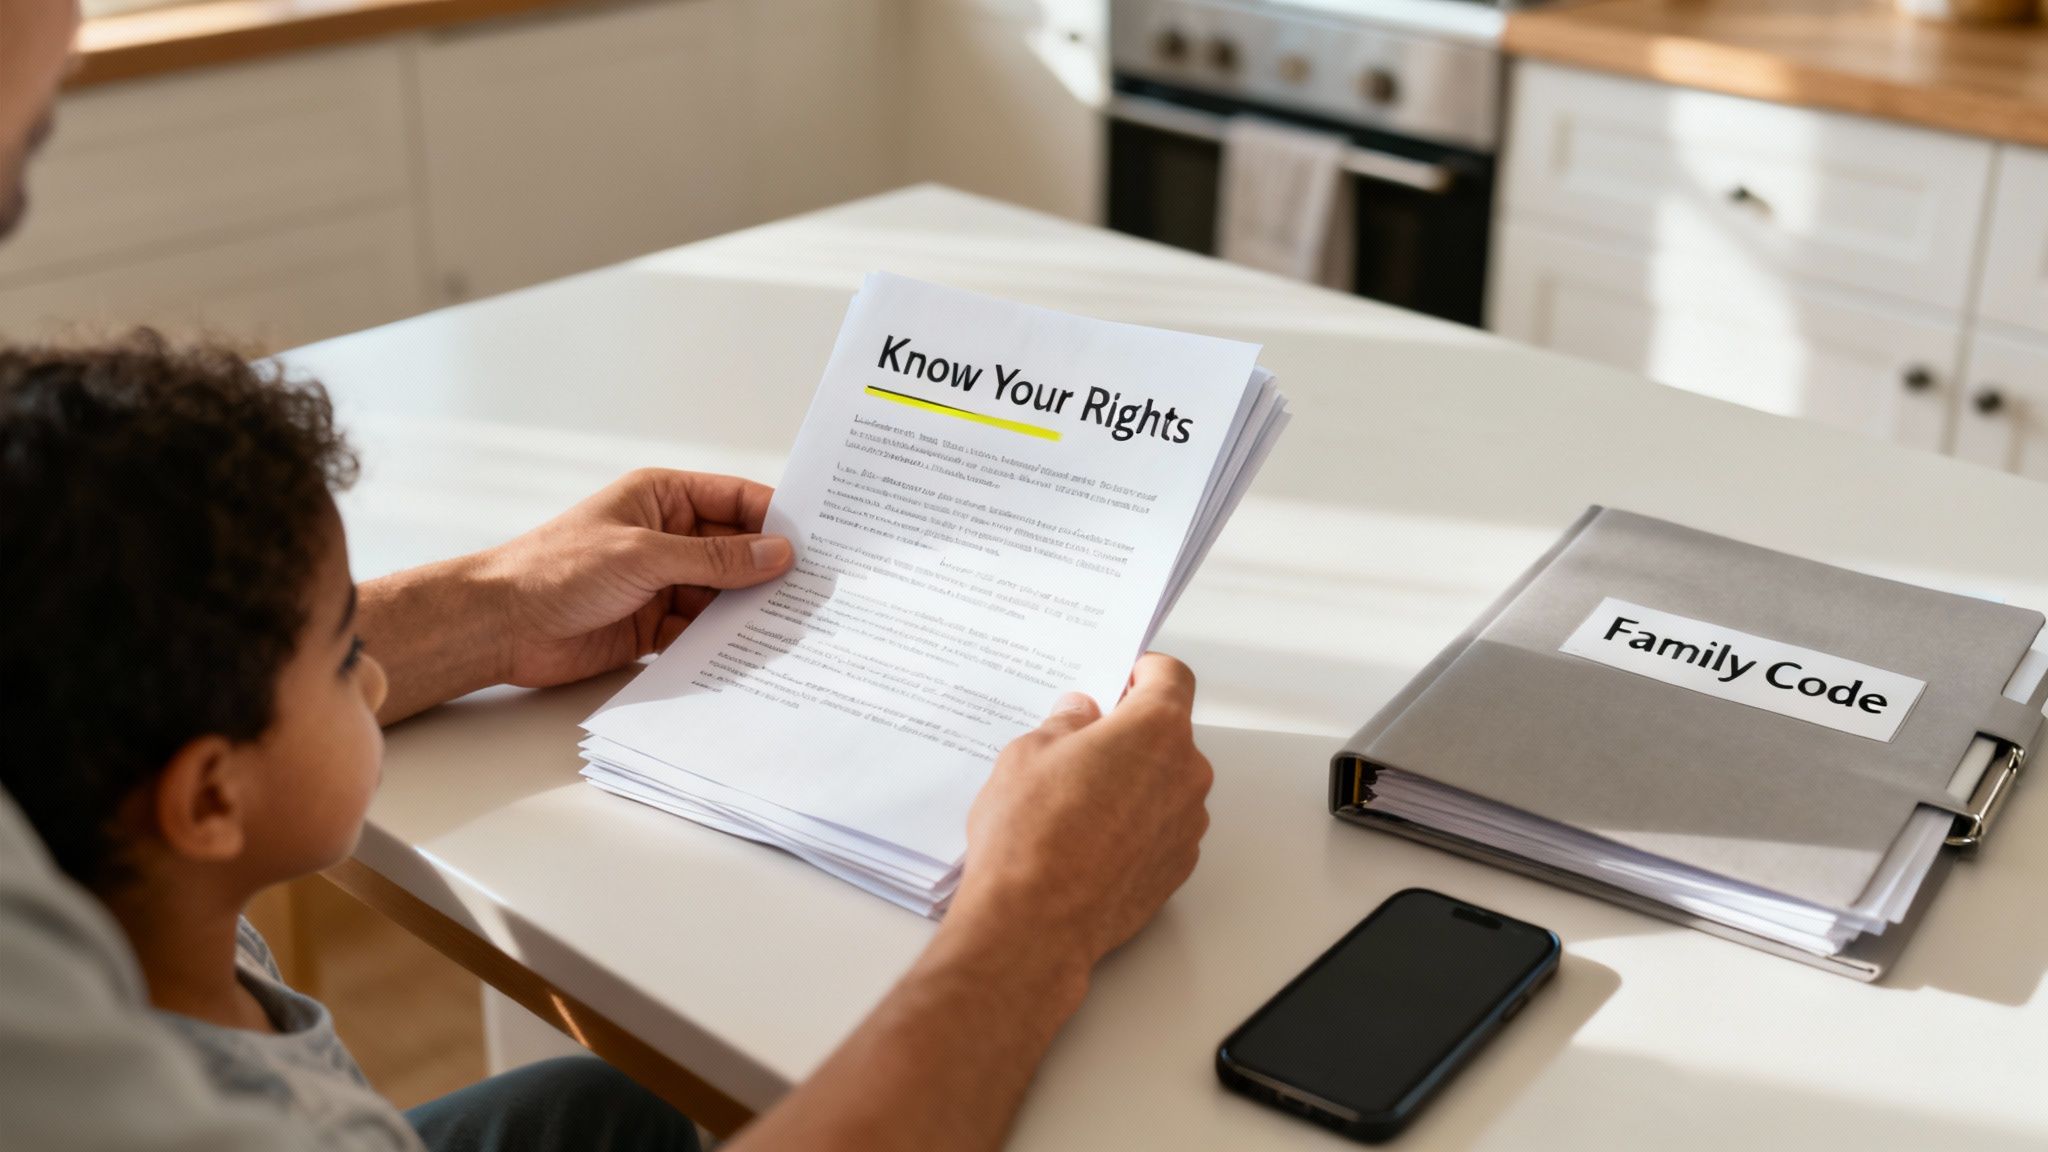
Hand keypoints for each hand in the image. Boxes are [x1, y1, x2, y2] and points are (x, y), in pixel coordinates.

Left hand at [478, 467, 792, 687]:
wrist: (501, 625)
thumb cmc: (557, 569)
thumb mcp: (644, 555)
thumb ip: (714, 558)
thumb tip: (777, 554)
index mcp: (663, 498)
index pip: (736, 501)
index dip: (775, 520)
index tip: (816, 544)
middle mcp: (666, 537)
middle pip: (735, 550)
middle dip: (768, 571)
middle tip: (814, 592)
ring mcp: (661, 582)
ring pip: (722, 594)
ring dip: (748, 610)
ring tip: (791, 627)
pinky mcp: (653, 625)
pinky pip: (700, 630)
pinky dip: (722, 641)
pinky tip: (750, 652)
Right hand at [951, 653, 1211, 977]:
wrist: (1035, 923)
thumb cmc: (1031, 835)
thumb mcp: (1028, 752)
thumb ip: (1065, 723)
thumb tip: (1080, 715)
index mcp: (1156, 729)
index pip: (1171, 677)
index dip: (1143, 672)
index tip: (1122, 679)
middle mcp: (1186, 774)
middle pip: (1168, 734)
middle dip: (1130, 733)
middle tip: (1079, 745)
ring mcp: (1186, 825)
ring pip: (1165, 784)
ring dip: (1133, 782)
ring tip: (1076, 803)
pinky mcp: (1176, 868)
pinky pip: (1161, 828)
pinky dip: (1135, 826)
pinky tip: (1089, 840)